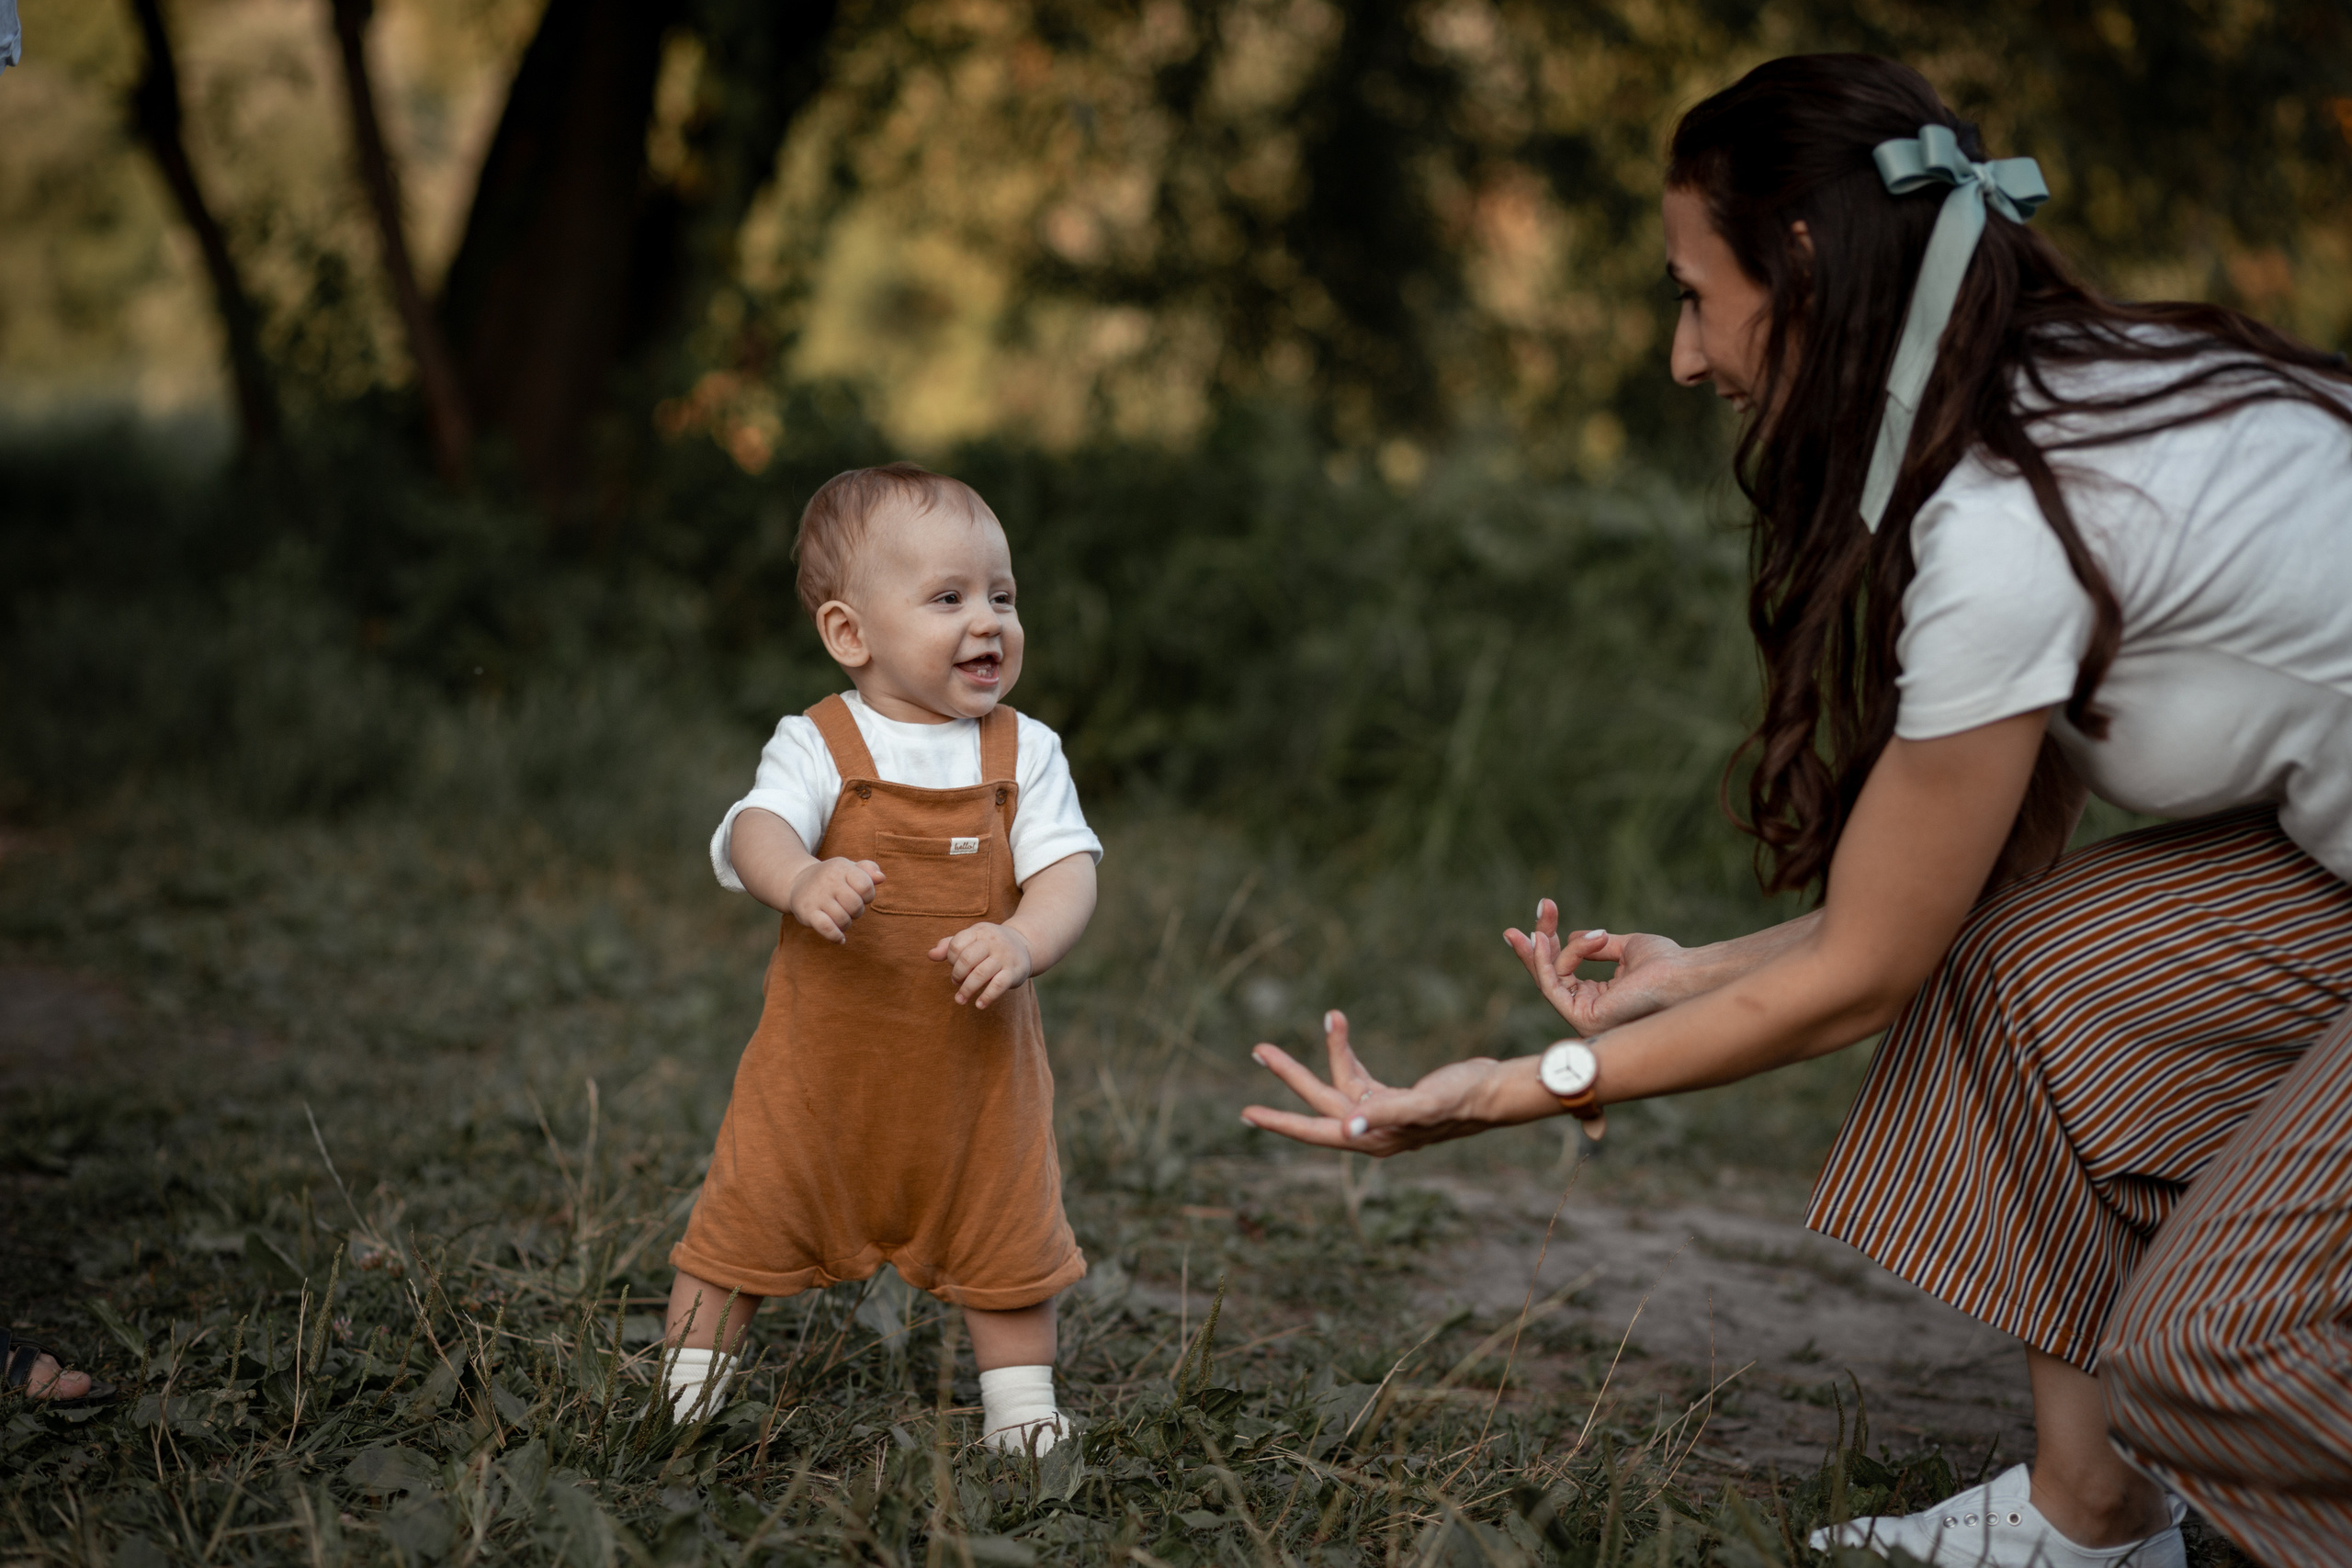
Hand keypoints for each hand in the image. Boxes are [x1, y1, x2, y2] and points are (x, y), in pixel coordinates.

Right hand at [788, 857, 884, 942]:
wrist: (798, 882)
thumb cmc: (832, 877)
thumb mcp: (849, 868)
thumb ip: (868, 870)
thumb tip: (881, 878)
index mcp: (841, 867)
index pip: (866, 886)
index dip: (868, 895)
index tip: (860, 896)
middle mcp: (828, 880)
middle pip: (856, 905)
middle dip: (857, 911)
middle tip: (848, 908)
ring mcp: (817, 897)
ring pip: (843, 919)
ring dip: (846, 923)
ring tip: (840, 917)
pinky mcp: (807, 913)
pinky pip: (827, 929)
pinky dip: (836, 936)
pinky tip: (840, 938)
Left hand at [929, 922, 1033, 1007]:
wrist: (1025, 945)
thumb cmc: (990, 945)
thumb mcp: (972, 940)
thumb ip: (949, 946)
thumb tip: (930, 955)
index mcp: (979, 931)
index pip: (956, 945)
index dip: (951, 960)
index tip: (954, 967)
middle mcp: (992, 942)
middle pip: (967, 959)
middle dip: (957, 975)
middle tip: (956, 983)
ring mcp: (1004, 956)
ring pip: (980, 974)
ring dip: (967, 990)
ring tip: (960, 999)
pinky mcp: (1014, 972)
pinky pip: (998, 985)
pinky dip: (987, 997)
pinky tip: (979, 1005)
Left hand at [1240, 1010, 1548, 1156]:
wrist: (1500, 1090)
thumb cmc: (1467, 1098)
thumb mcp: (1425, 1102)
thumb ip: (1385, 1113)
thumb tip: (1346, 1128)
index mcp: (1374, 1138)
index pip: (1317, 1131)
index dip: (1281, 1123)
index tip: (1247, 1114)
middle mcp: (1373, 1129)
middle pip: (1321, 1101)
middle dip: (1291, 1074)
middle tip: (1259, 1049)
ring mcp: (1382, 1114)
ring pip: (1340, 1082)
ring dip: (1332, 1049)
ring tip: (1331, 1014)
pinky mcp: (1395, 1098)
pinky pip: (1358, 1074)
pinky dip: (1347, 1051)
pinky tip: (1339, 1026)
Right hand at [1504, 899, 1688, 1033]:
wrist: (1683, 974)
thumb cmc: (1667, 964)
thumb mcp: (1626, 947)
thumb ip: (1597, 945)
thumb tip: (1572, 934)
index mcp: (1601, 1000)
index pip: (1565, 976)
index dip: (1547, 949)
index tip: (1539, 920)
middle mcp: (1589, 1013)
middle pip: (1549, 980)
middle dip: (1532, 952)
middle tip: (1511, 929)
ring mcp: (1585, 1020)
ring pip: (1548, 979)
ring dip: (1542, 947)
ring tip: (1542, 920)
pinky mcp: (1584, 1018)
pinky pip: (1555, 984)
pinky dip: (1548, 960)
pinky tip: (1545, 938)